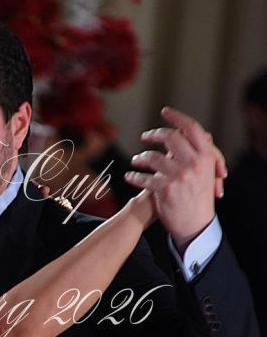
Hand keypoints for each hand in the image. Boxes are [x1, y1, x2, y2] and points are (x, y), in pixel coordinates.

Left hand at [124, 106, 225, 250]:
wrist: (196, 225)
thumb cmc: (200, 197)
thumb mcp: (207, 172)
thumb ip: (198, 153)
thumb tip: (193, 133)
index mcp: (206, 157)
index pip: (191, 128)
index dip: (177, 117)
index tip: (165, 112)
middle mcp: (194, 163)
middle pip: (170, 138)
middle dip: (154, 135)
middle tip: (145, 136)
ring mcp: (179, 176)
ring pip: (153, 157)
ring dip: (141, 158)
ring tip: (135, 161)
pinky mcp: (165, 189)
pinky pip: (144, 178)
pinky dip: (134, 177)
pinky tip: (129, 176)